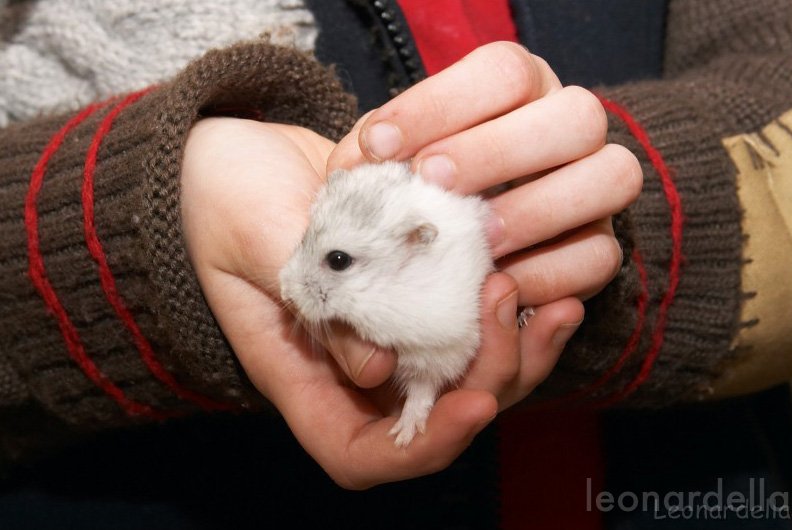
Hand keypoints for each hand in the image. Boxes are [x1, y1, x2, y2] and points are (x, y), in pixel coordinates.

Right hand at [180, 117, 579, 487]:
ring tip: (555, 303)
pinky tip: (551, 282)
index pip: (360, 453)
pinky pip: (473, 321)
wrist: (237, 154)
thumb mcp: (253, 238)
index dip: (421, 449)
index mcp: (300, 372)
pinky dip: (516, 312)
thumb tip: (377, 369)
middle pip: (434, 417)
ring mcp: (387, 329)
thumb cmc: (221, 196)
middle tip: (505, 302)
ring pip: (467, 375)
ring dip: (518, 350)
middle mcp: (350, 364)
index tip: (472, 404)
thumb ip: (311, 300)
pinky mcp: (412, 290)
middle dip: (489, 379)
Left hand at [328, 41, 642, 307]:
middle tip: (433, 184)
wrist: (446, 243)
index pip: (503, 72)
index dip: (440, 105)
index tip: (380, 146)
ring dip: (535, 212)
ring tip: (474, 241)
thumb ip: (374, 159)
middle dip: (498, 152)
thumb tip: (362, 169)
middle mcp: (569, 127)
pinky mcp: (600, 245)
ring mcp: (596, 185)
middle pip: (577, 116)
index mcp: (521, 88)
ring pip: (612, 176)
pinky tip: (494, 284)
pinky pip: (599, 256)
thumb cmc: (415, 188)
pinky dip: (547, 274)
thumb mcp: (388, 162)